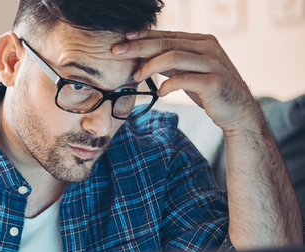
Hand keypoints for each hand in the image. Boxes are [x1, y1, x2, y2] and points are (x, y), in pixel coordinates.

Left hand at [112, 30, 259, 131]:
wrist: (238, 112)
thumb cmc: (210, 91)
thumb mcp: (189, 71)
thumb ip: (171, 61)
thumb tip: (142, 55)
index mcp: (202, 41)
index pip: (168, 35)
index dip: (144, 36)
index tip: (124, 38)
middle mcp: (209, 48)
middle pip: (167, 43)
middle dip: (138, 47)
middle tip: (117, 52)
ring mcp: (213, 63)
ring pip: (173, 57)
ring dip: (149, 67)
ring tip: (135, 77)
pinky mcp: (214, 82)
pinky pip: (183, 80)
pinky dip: (166, 86)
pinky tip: (159, 93)